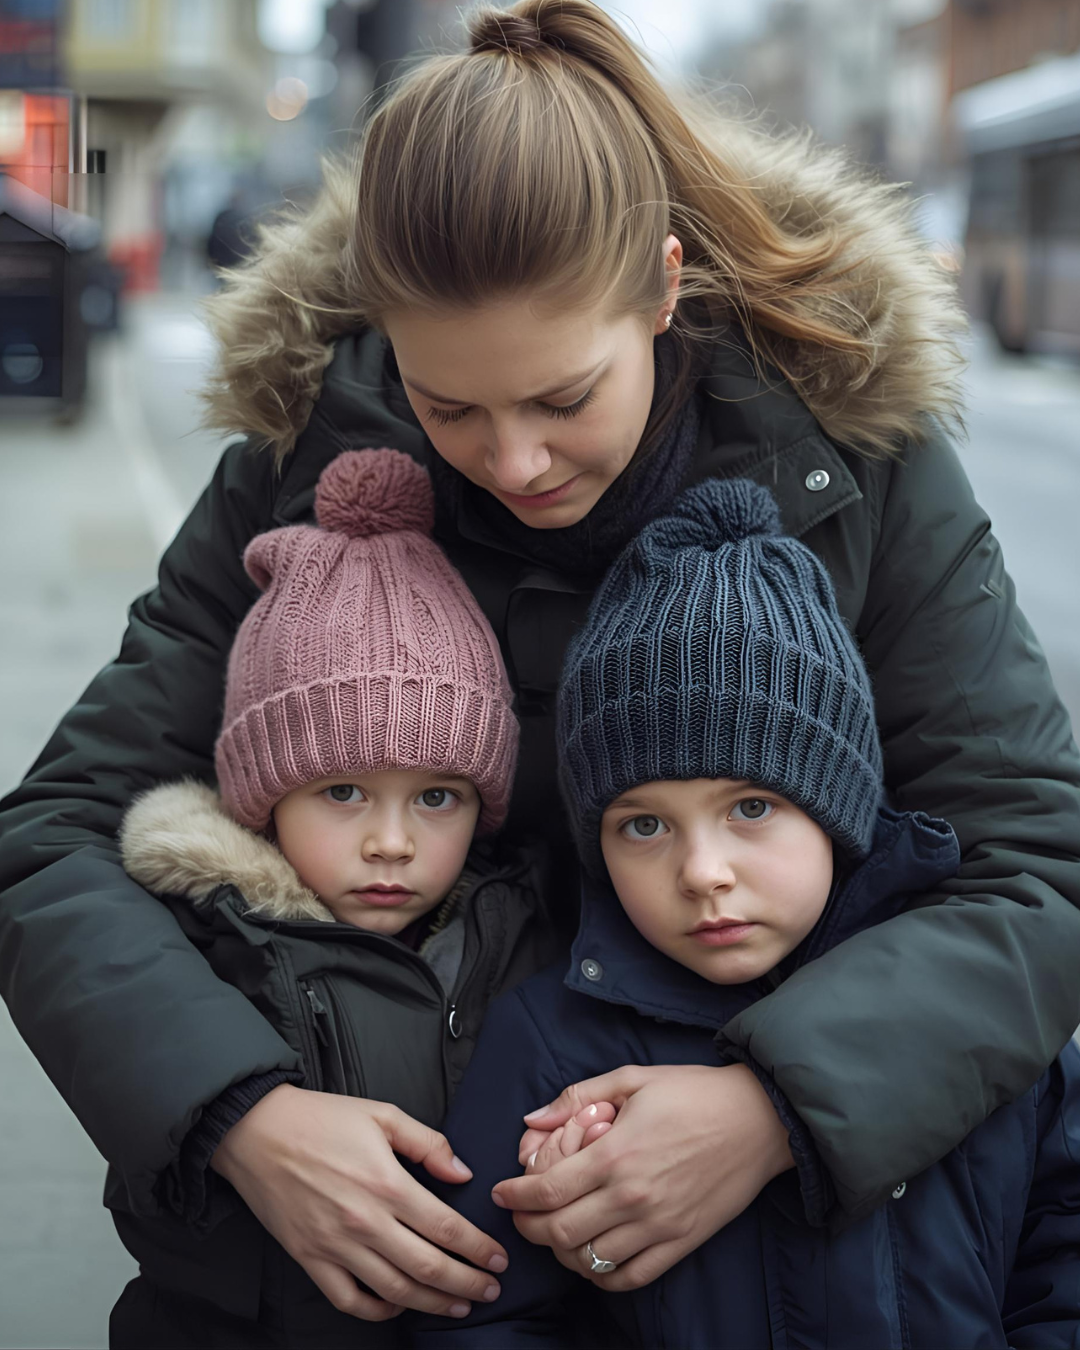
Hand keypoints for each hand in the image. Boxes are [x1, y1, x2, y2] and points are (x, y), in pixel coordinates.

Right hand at [211, 1085, 506, 1320]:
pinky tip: (398, 1306)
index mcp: (387, 1183)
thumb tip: (463, 1173)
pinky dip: (378, 1311)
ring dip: (432, 1303)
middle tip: (490, 1291)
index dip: (478, 1249)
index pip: (446, 1228)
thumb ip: (428, 1144)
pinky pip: (349, 1300)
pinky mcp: (309, 1259)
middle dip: (466, 1284)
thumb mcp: (382, 1115)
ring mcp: (335, 1246)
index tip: (498, 1260)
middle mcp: (365, 1222)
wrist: (257, 1131)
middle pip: (428, 1267)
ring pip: (395, 1291)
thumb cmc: (322, 1118)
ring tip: (458, 1306)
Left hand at [492, 1064, 793, 1290]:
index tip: (502, 1192)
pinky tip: (593, 1258)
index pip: (547, 1190)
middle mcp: (632, 1196)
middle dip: (529, 1227)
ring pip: (590, 1259)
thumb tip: (533, 1118)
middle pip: (559, 1232)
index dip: (515, 1196)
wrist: (759, 1119)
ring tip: (555, 1233)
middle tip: (521, 1215)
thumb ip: (578, 1096)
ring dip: (562, 1251)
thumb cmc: (695, 1093)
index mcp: (615, 1154)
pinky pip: (631, 1276)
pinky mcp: (681, 1242)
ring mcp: (658, 1225)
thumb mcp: (632, 1078)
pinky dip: (603, 1276)